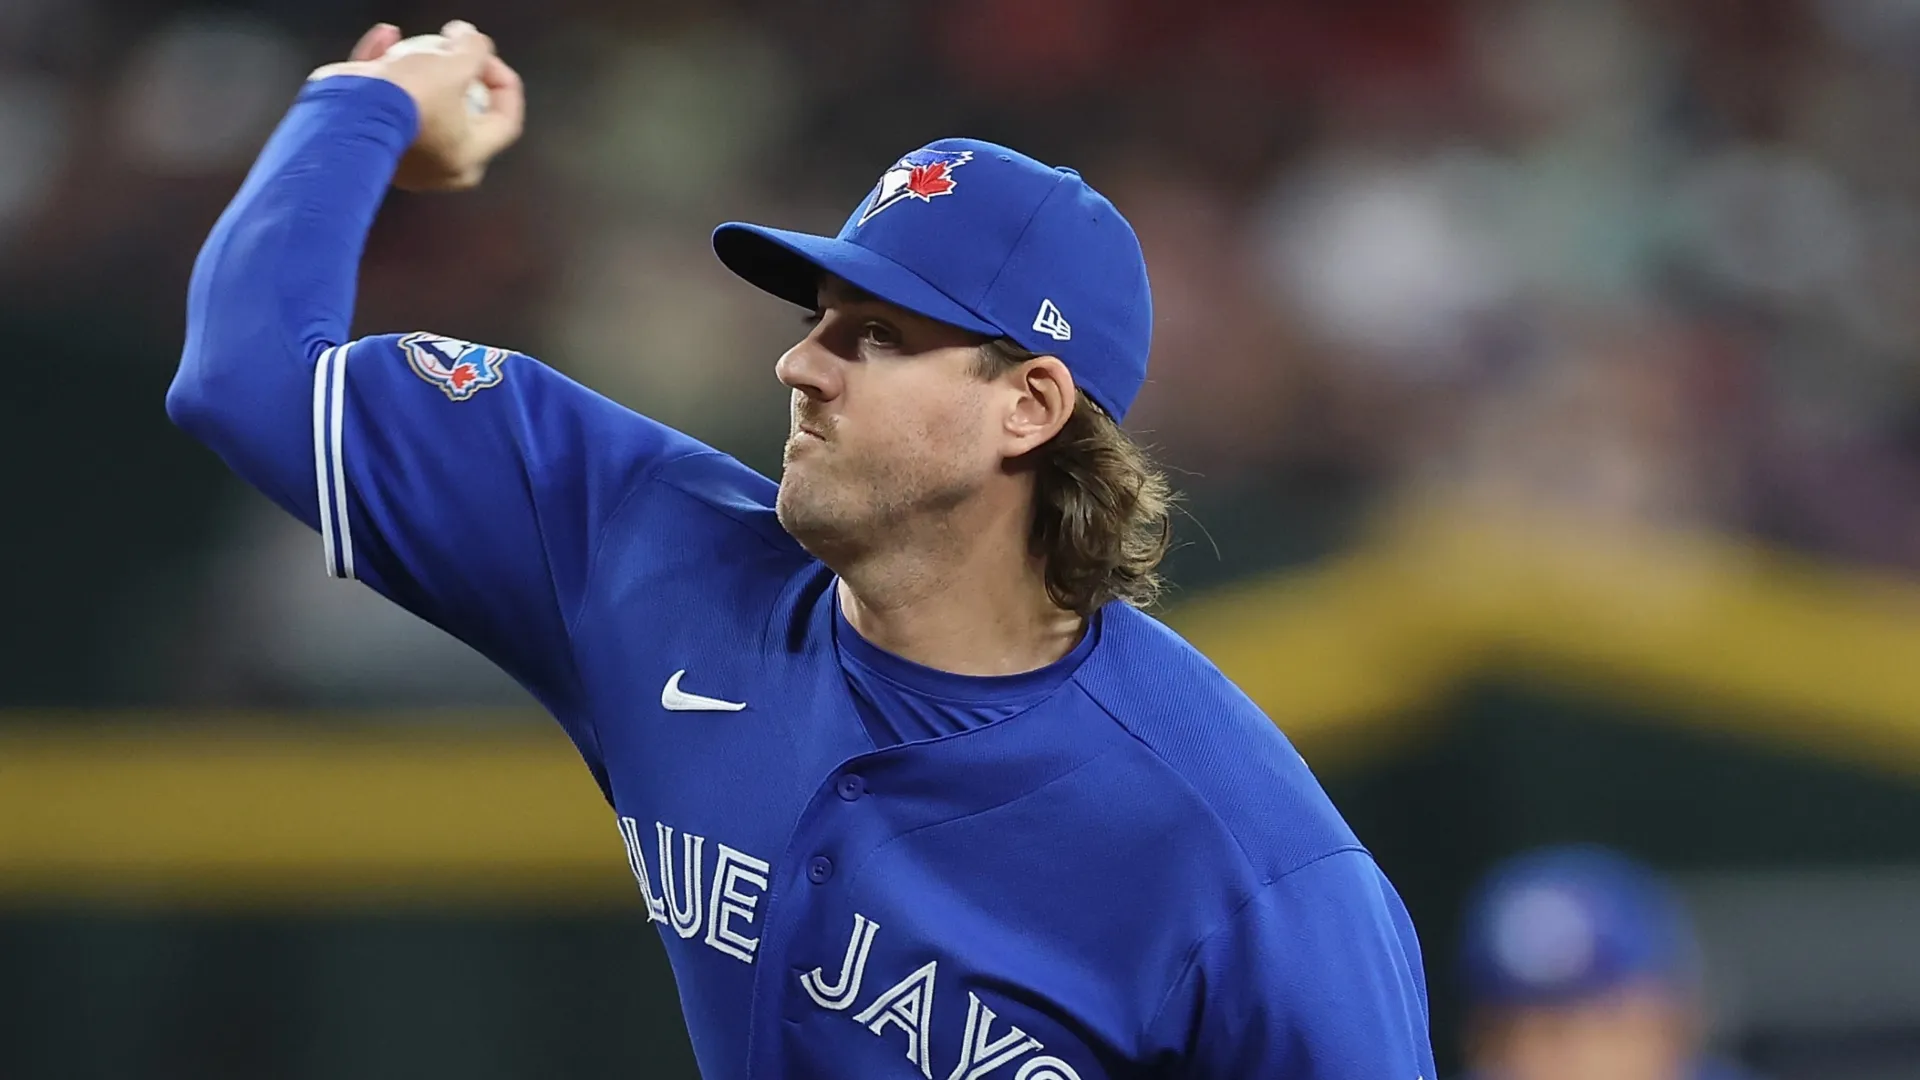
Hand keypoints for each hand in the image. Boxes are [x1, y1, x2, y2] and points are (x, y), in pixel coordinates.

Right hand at [310, 20, 524, 191]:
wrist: (347, 112)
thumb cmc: (412, 98)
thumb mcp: (455, 64)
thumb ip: (475, 49)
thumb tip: (473, 41)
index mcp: (470, 158)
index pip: (506, 122)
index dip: (503, 82)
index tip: (485, 56)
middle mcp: (440, 168)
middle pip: (463, 115)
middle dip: (459, 78)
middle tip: (453, 52)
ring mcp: (404, 156)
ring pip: (421, 105)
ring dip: (418, 66)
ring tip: (416, 40)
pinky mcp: (372, 139)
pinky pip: (387, 102)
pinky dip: (387, 70)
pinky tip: (385, 38)